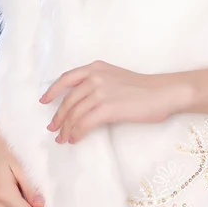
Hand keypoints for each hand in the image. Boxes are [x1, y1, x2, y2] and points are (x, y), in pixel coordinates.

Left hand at [40, 60, 185, 143]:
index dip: (53, 90)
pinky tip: (75, 139)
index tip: (44, 101)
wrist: (163, 92)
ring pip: (74, 113)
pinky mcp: (107, 108)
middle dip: (58, 116)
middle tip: (53, 129)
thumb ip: (98, 83)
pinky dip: (76, 133)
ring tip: (63, 138)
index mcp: (96, 67)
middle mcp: (95, 77)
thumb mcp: (116, 77)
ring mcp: (100, 92)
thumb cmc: (144, 88)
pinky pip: (84, 123)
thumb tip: (82, 102)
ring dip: (66, 128)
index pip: (67, 78)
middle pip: (68, 100)